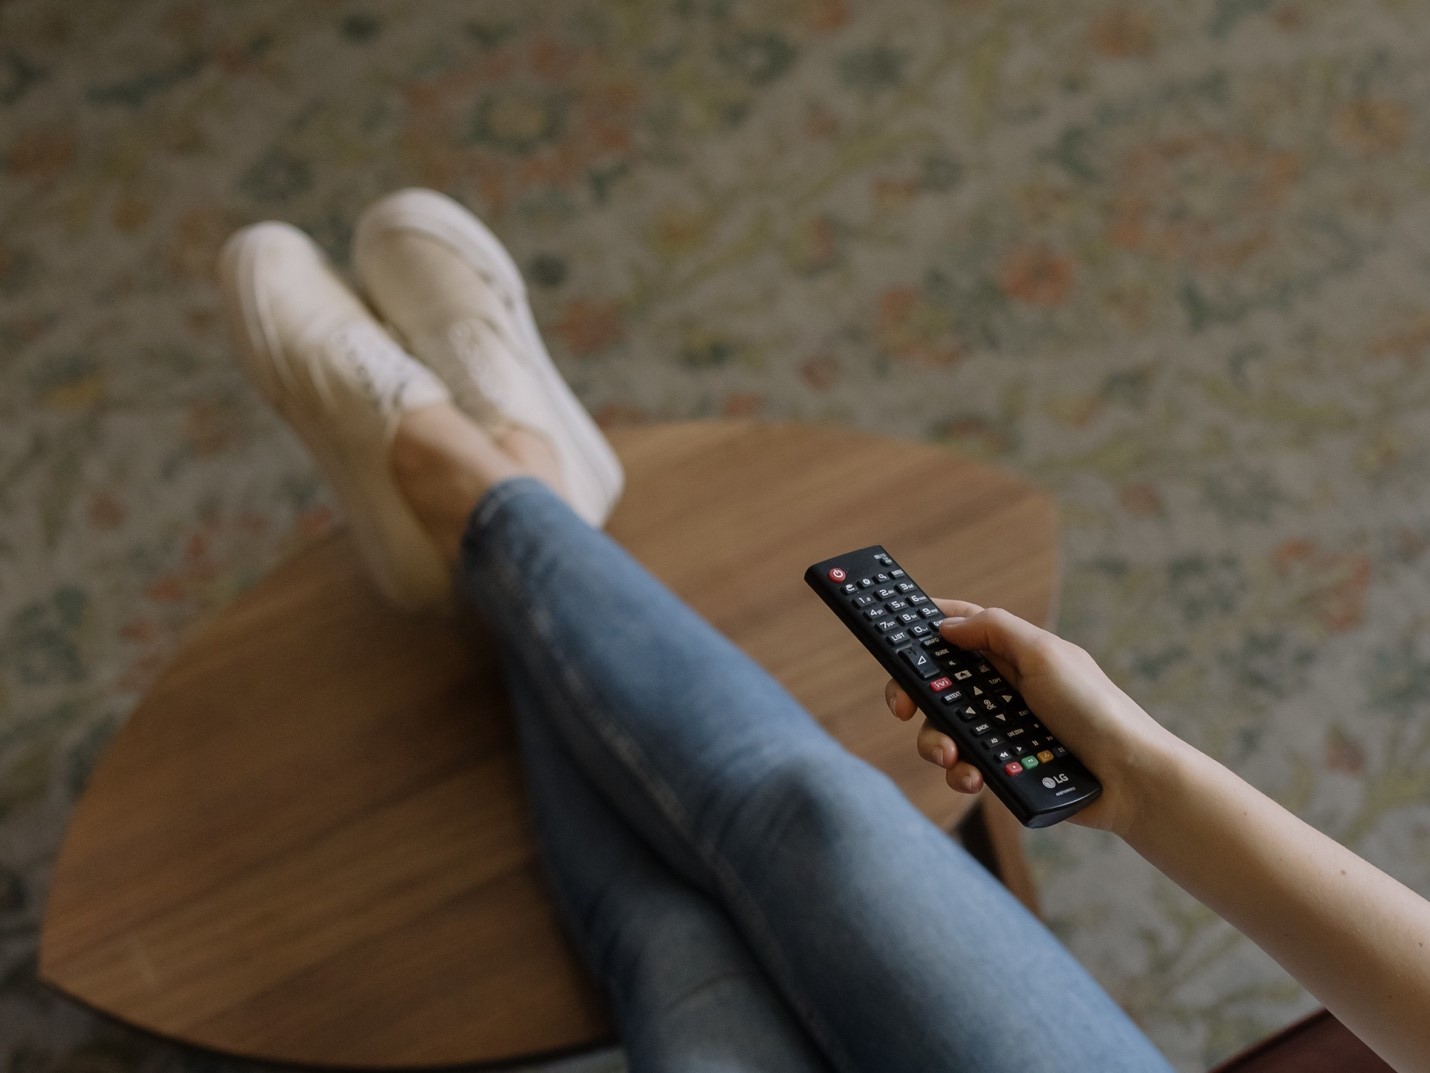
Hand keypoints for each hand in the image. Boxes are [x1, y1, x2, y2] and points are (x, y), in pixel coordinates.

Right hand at [884, 600, 1178, 835]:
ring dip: (935, 742)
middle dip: (916, 696)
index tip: (892, 631)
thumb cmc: (1095, 709)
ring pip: (944, 729)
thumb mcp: (1044, 654)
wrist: (1128, 779)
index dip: (925, 627)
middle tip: (904, 707)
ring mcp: (1003, 729)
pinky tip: (973, 777)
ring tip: (948, 755)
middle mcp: (1004, 689)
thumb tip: (946, 625)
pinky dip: (961, 772)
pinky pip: (964, 766)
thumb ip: (994, 631)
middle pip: (939, 684)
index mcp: (1013, 654)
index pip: (960, 629)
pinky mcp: (1004, 766)